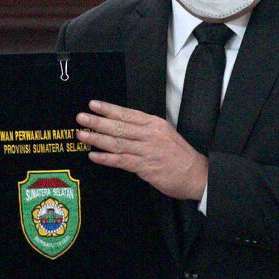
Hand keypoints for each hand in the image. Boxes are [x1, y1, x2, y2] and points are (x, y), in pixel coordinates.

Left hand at [76, 100, 207, 200]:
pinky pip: (121, 161)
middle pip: (119, 126)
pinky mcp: (145, 167)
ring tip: (81, 135)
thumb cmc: (179, 155)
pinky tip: (93, 156)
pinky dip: (106, 158)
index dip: (108, 109)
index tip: (93, 104)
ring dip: (97, 139)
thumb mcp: (164, 134)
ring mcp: (147, 151)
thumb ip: (144, 130)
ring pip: (117, 143)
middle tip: (81, 118)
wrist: (197, 174)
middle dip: (97, 121)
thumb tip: (121, 126)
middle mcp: (150, 135)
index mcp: (154, 124)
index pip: (127, 113)